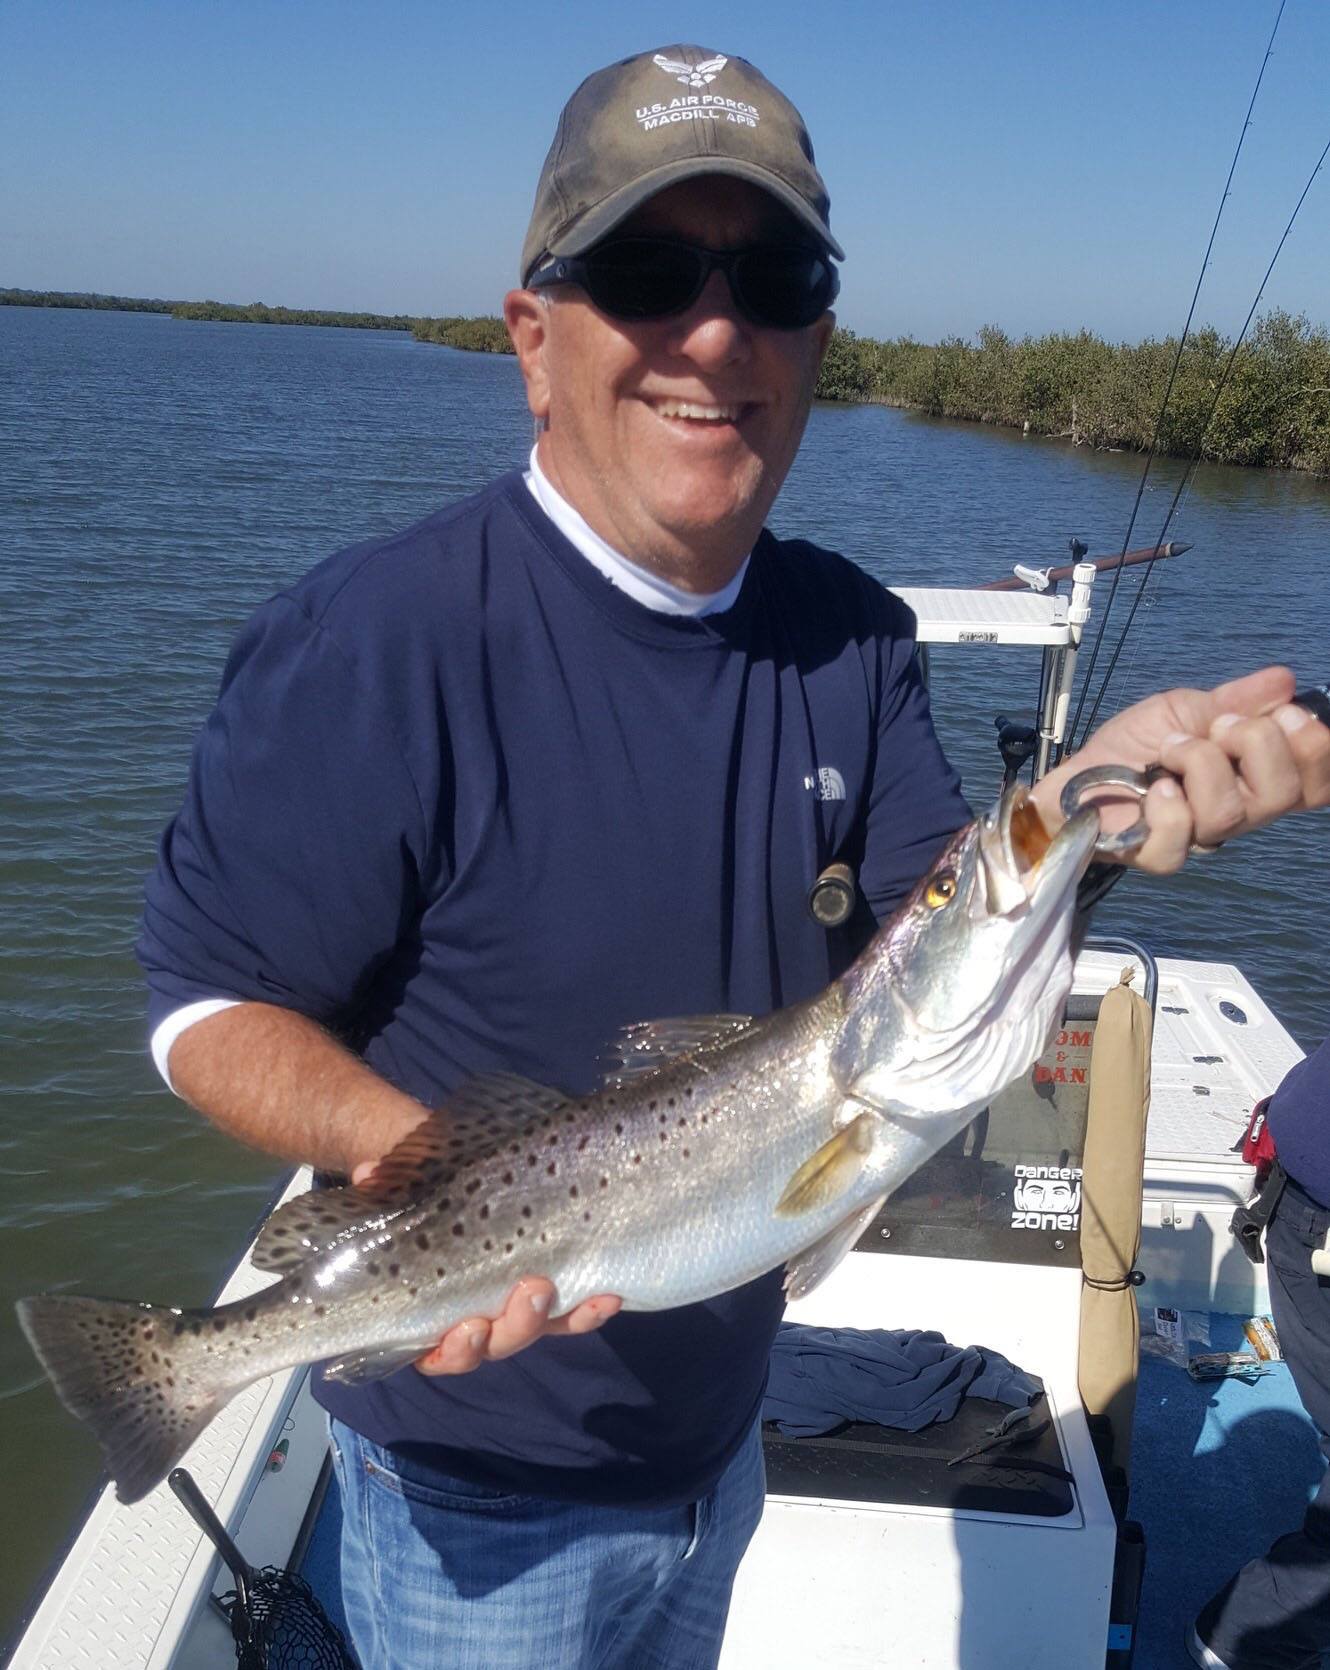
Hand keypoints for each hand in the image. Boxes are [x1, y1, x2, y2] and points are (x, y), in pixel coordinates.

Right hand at [350, 1159, 621, 1374]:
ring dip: (558, 1316)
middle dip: (516, 1325)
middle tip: (532, 1289)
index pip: (439, 1351)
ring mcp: (516, 1303)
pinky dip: (589, 1307)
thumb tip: (369, 1172)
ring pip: (539, 1329)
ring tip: (570, 1289)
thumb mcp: (396, 1189)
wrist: (454, 1172)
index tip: (466, 1329)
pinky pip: (573, 1308)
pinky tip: (610, 1294)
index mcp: (433, 1311)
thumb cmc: (418, 1193)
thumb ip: (381, 1188)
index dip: (452, 1351)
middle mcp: (478, 1317)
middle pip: (499, 1343)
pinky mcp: (552, 1285)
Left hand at [1030, 666, 1329, 873]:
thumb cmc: (1135, 746)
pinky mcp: (1155, 852)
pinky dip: (1169, 806)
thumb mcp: (1186, 709)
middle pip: (1284, 793)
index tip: (1289, 714)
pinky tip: (1154, 787)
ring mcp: (1198, 836)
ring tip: (1171, 747)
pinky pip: (1180, 840)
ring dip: (1200, 761)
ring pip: (1230, 810)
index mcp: (1255, 778)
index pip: (1318, 784)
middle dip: (1257, 742)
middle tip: (1219, 724)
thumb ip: (1235, 700)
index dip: (1318, 751)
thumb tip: (1284, 680)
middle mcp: (1238, 812)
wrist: (1078, 772)